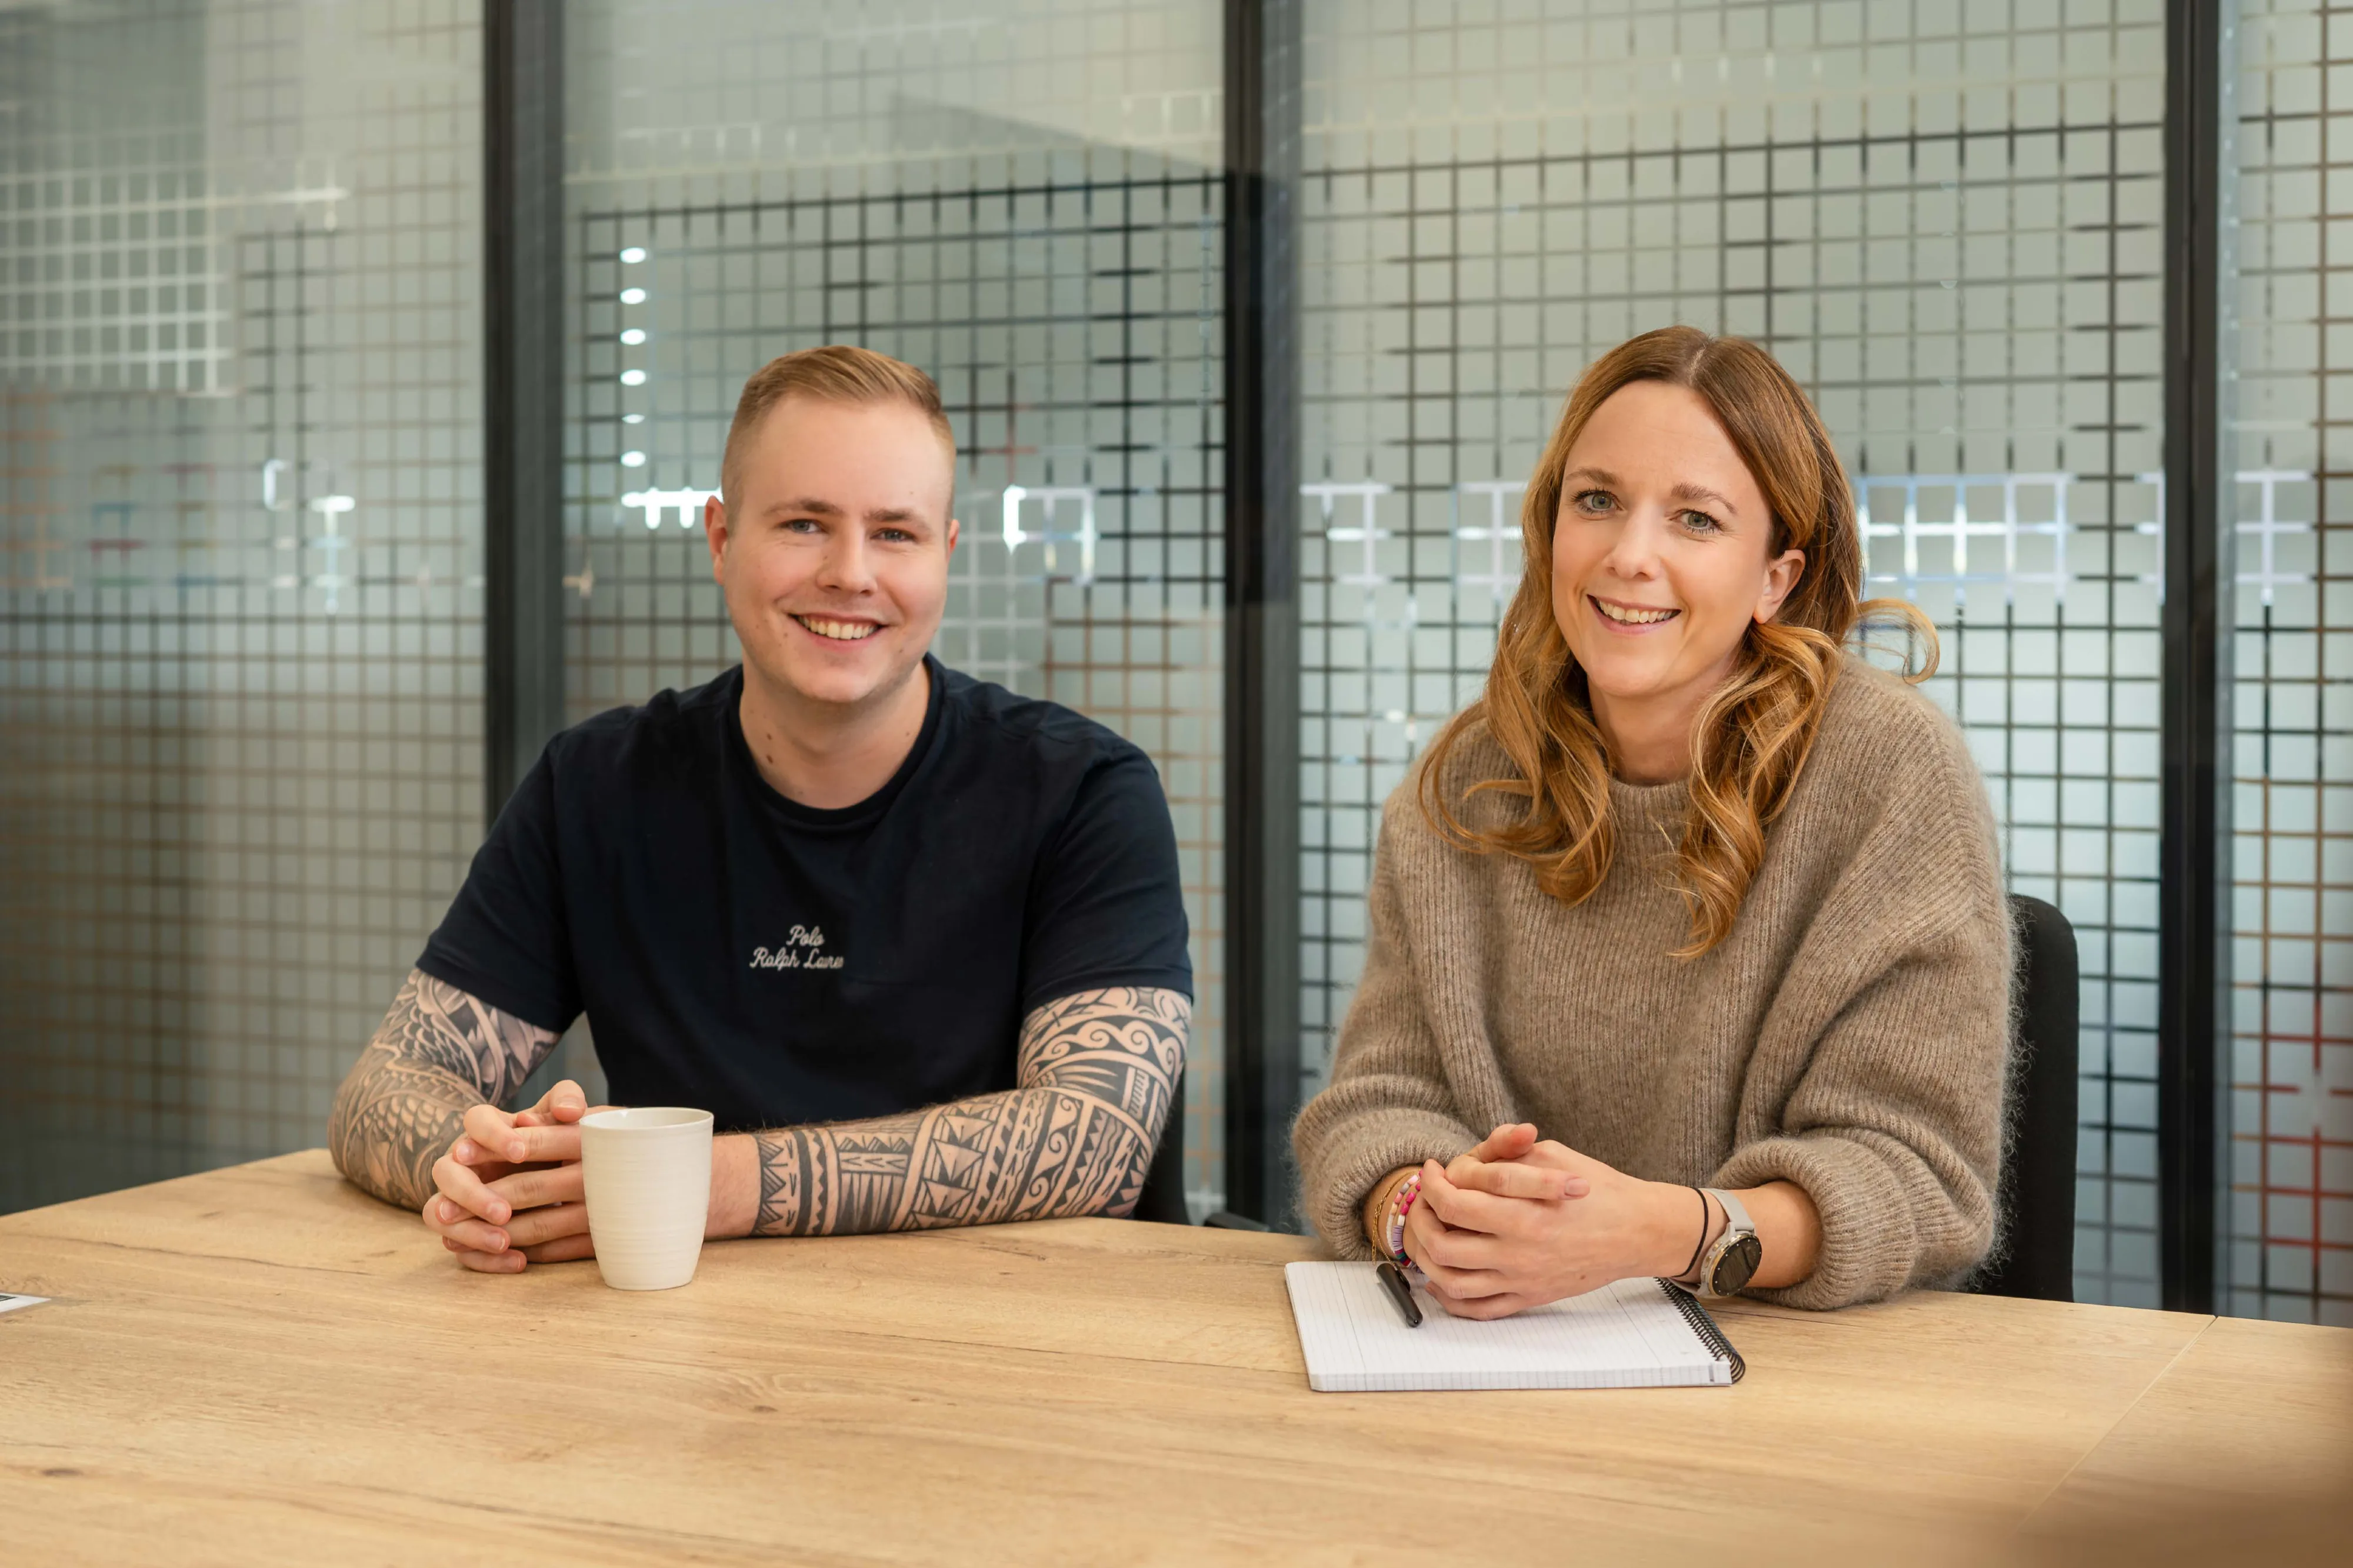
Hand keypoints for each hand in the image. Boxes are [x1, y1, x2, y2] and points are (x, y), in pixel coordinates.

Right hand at [421, 1079, 608, 1273]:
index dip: (492, 1136)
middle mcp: (461, 1161)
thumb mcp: (560, 1115)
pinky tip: (517, 1262)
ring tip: (504, 1242)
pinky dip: (482, 1257)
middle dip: (472, 1194)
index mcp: (485, 1129)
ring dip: (468, 1230)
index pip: (474, 1122)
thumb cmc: (553, 1137)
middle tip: (504, 1211)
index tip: (520, 1152)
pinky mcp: (460, 1226)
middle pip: (445, 1172)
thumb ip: (566, 1100)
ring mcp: (455, 1196)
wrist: (551, 1170)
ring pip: (438, 1213)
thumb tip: (569, 1110)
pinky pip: (457, 1245)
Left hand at [1400, 1124, 1686, 1319]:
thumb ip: (1503, 1155)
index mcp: (1522, 1214)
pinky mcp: (1529, 1298)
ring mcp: (1521, 1281)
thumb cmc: (1597, 1189)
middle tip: (1423, 1200)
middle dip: (1420, 1218)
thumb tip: (1462, 1162)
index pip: (1453, 1203)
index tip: (1432, 1171)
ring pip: (1451, 1281)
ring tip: (1425, 1234)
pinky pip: (1477, 1310)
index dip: (1432, 1184)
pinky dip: (1449, 1297)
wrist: (1637, 1231)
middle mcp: (1517, 1253)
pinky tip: (1440, 1278)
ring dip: (1425, 1258)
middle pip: (1442, 1243)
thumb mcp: (1551, 1155)